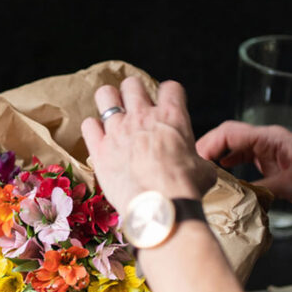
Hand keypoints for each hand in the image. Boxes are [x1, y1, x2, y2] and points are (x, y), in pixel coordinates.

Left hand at [81, 77, 216, 216]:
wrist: (159, 207)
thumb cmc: (183, 190)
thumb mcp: (203, 169)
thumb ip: (195, 158)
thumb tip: (197, 166)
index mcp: (172, 117)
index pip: (170, 88)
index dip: (169, 95)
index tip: (167, 105)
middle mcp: (142, 117)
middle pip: (133, 84)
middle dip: (134, 93)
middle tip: (135, 108)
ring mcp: (118, 130)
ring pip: (105, 95)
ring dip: (109, 101)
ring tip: (112, 114)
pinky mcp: (100, 149)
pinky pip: (88, 125)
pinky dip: (93, 128)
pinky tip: (99, 137)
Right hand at [196, 121, 291, 206]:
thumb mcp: (291, 183)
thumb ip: (262, 186)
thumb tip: (234, 192)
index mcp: (269, 138)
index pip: (230, 133)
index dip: (209, 144)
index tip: (196, 160)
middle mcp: (264, 139)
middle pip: (226, 135)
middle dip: (206, 147)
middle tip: (191, 164)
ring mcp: (264, 148)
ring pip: (230, 145)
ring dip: (214, 155)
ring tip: (200, 169)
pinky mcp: (265, 159)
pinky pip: (239, 156)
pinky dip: (225, 162)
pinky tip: (219, 172)